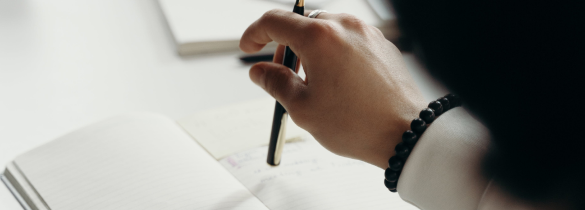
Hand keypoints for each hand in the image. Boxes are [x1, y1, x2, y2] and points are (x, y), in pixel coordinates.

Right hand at [240, 9, 426, 168]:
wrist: (406, 134)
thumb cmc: (358, 123)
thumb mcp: (303, 108)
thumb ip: (275, 83)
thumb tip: (260, 71)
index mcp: (320, 37)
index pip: (274, 21)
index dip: (255, 33)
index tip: (250, 46)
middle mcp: (345, 27)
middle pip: (301, 25)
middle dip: (285, 48)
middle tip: (282, 76)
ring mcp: (367, 33)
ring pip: (326, 32)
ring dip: (310, 51)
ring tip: (313, 85)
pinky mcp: (381, 44)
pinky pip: (348, 40)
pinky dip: (333, 54)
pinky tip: (337, 83)